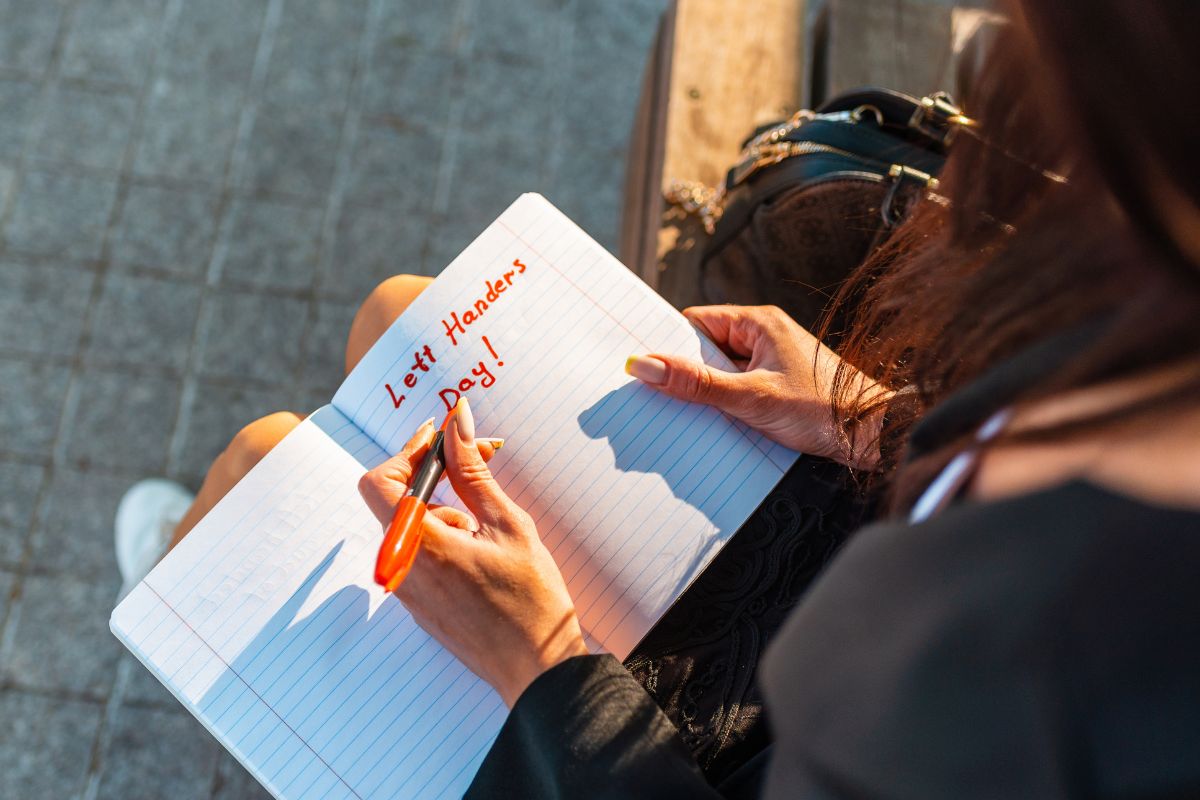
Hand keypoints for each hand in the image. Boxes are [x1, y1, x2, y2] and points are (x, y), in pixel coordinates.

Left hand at [357, 399, 588, 706]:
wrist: (536, 668)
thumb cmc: (529, 599)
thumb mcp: (507, 523)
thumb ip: (473, 470)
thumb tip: (456, 422)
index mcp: (418, 545)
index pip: (380, 481)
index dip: (409, 452)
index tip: (442, 438)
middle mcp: (402, 568)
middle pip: (396, 500)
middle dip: (435, 477)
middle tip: (479, 464)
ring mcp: (407, 590)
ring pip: (411, 527)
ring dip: (445, 510)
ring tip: (488, 527)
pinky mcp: (420, 604)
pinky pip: (420, 554)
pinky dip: (446, 537)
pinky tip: (484, 550)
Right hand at [625, 305, 889, 469]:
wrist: (876, 435)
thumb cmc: (823, 410)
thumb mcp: (750, 397)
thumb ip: (696, 384)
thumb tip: (644, 366)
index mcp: (758, 323)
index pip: (695, 322)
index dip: (669, 344)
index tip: (643, 366)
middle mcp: (764, 337)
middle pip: (705, 350)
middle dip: (685, 374)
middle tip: (659, 398)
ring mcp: (771, 363)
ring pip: (721, 374)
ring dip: (706, 394)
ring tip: (692, 415)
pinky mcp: (777, 386)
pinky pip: (737, 390)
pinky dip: (725, 406)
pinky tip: (717, 425)